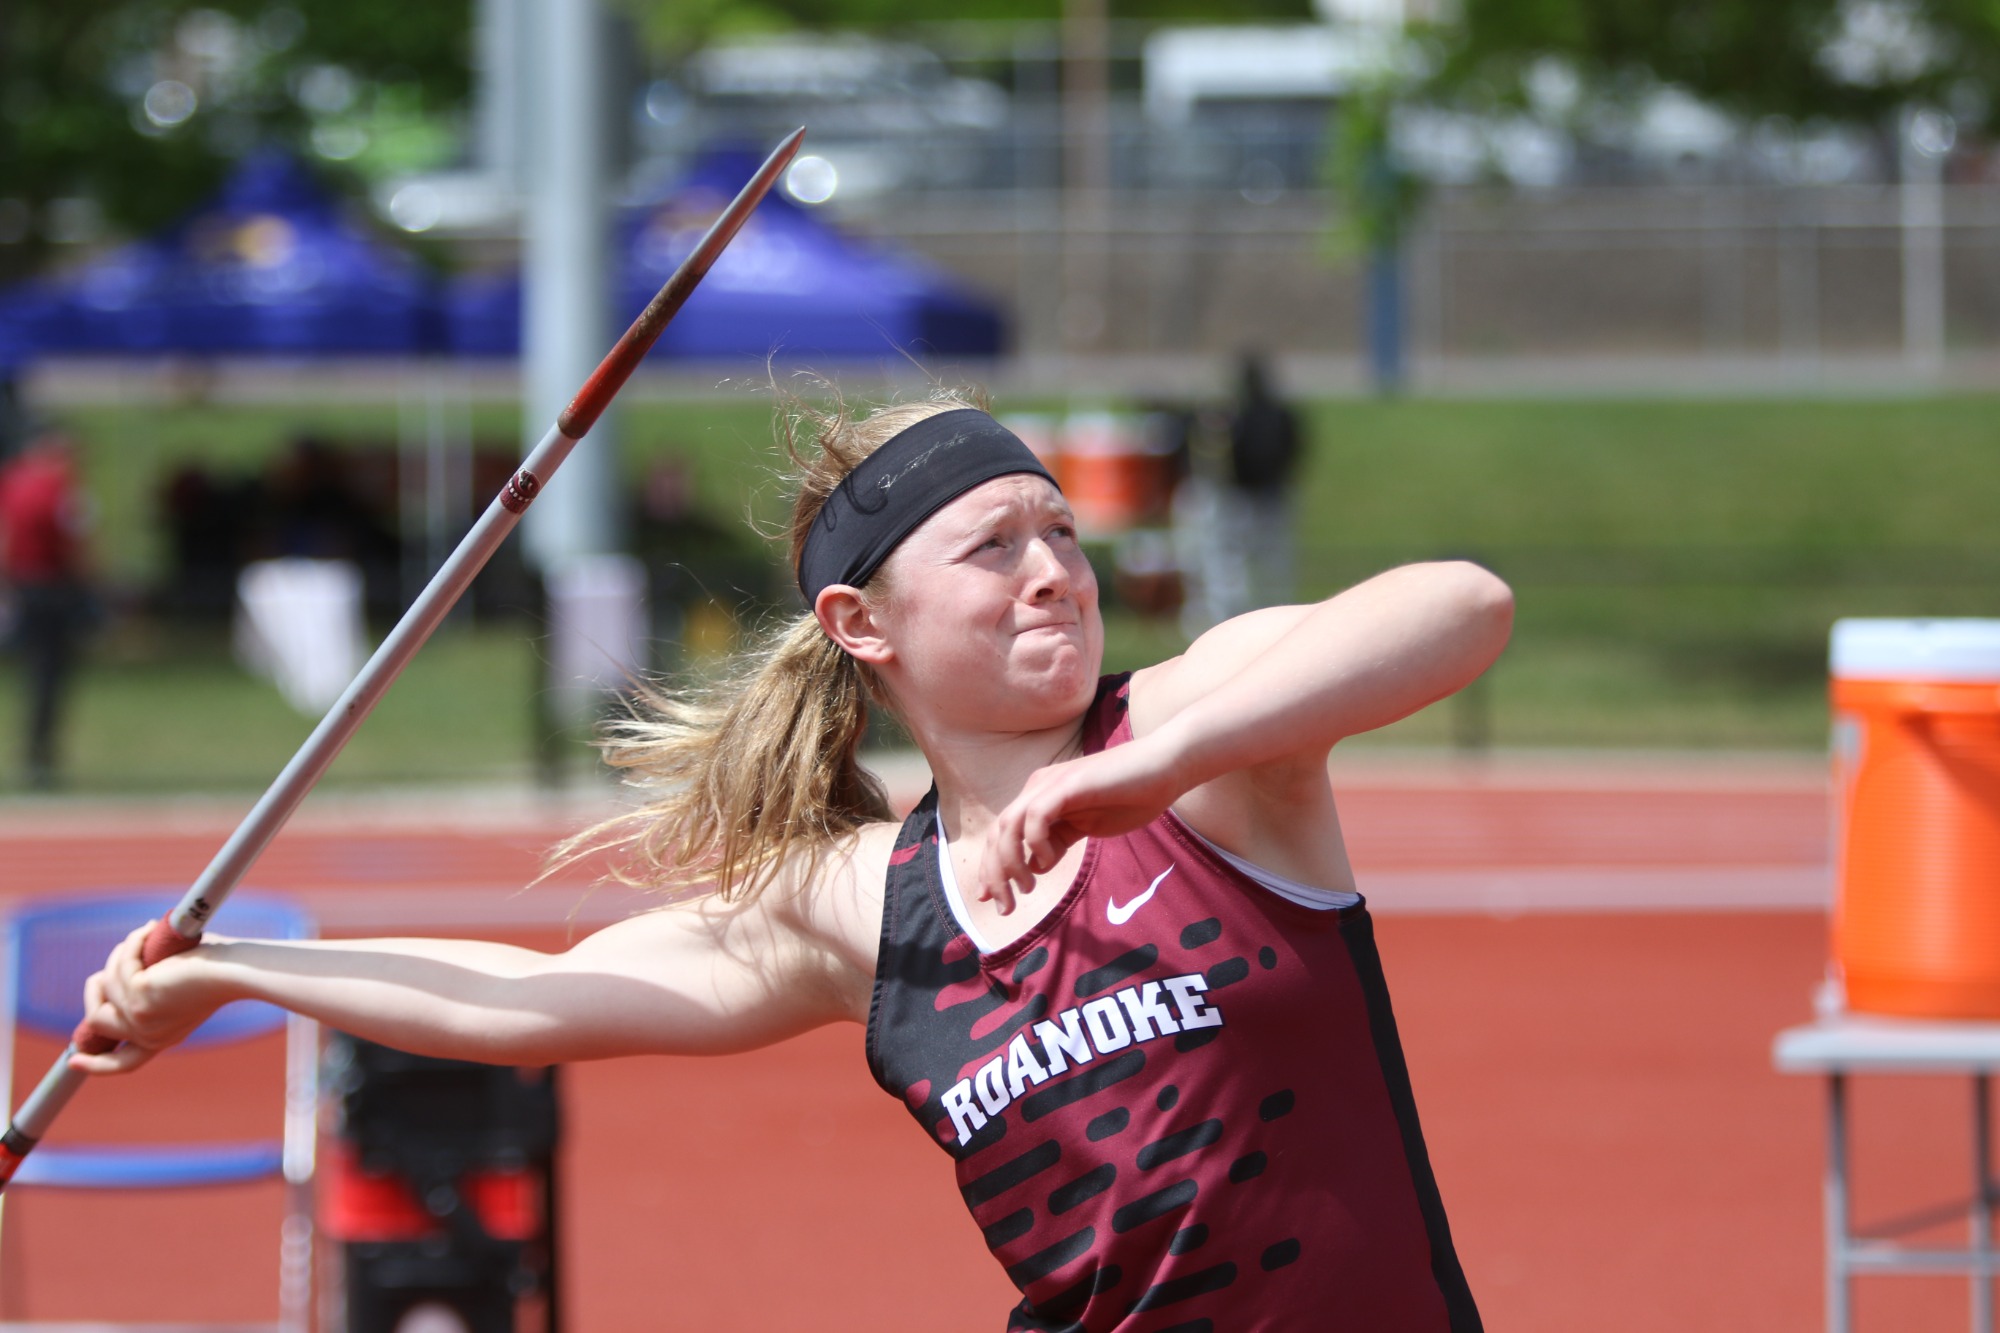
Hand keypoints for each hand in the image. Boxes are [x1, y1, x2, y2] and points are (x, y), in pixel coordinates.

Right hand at [70, 922, 222, 1074]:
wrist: (237, 969)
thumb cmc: (218, 969)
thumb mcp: (175, 989)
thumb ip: (144, 991)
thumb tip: (108, 980)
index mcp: (160, 1039)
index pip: (122, 1064)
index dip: (95, 1064)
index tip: (73, 1061)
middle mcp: (149, 1036)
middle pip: (97, 1020)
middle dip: (99, 985)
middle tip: (122, 955)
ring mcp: (140, 1020)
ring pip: (104, 987)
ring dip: (122, 955)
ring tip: (147, 935)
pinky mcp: (139, 996)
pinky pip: (120, 966)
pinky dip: (133, 943)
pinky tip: (150, 930)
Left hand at [977, 734, 1187, 913]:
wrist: (1163, 768)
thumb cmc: (1131, 797)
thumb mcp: (1085, 827)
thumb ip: (1058, 843)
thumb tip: (1034, 865)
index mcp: (1039, 798)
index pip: (1002, 835)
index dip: (992, 867)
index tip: (992, 898)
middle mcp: (1038, 789)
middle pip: (997, 833)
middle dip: (995, 874)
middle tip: (1005, 906)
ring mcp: (1051, 784)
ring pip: (1009, 826)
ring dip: (1010, 863)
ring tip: (1027, 889)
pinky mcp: (1068, 784)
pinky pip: (1036, 816)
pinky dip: (1036, 842)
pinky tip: (1050, 859)